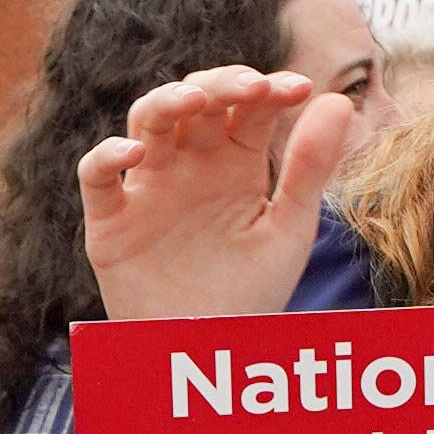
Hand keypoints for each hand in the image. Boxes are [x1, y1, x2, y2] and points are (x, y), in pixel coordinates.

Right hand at [75, 65, 349, 324]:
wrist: (210, 349)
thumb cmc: (251, 290)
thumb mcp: (289, 227)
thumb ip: (311, 167)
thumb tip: (336, 99)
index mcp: (235, 160)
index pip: (249, 106)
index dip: (270, 89)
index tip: (299, 89)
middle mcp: (190, 163)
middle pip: (196, 100)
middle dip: (221, 84)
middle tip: (251, 87)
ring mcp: (149, 186)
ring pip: (146, 121)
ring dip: (166, 101)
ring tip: (194, 98)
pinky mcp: (111, 217)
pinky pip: (97, 175)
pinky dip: (107, 156)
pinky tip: (134, 153)